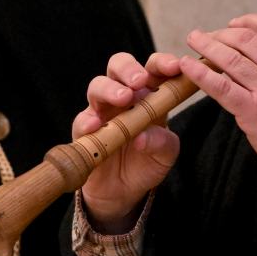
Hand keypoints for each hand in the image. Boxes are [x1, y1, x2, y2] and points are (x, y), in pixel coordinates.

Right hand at [73, 52, 181, 233]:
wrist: (123, 192)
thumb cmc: (147, 163)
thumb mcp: (165, 155)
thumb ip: (162, 142)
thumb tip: (143, 136)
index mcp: (148, 94)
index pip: (153, 69)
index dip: (162, 63)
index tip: (174, 67)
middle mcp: (123, 97)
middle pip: (119, 66)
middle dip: (129, 68)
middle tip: (140, 81)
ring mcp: (101, 111)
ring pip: (98, 86)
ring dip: (110, 89)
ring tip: (124, 99)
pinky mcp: (84, 130)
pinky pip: (82, 120)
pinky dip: (88, 120)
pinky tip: (96, 125)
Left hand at [180, 13, 256, 231]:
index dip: (248, 21)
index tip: (233, 24)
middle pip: (246, 39)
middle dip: (222, 33)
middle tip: (207, 35)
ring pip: (230, 58)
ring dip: (207, 45)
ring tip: (193, 40)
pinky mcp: (252, 111)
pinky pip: (220, 86)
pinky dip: (200, 73)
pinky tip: (187, 65)